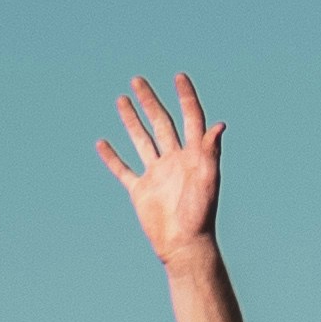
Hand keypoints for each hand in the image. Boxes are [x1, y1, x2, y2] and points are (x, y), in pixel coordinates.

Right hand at [98, 72, 223, 261]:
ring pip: (141, 140)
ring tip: (121, 99)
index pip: (190, 118)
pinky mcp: (140, 190)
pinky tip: (102, 143)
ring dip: (131, 120)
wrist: (184, 245)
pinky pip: (123, 169)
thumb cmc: (201, 214)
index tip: (179, 76)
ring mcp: (156, 174)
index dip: (186, 97)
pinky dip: (112, 157)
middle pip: (160, 123)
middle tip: (137, 80)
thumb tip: (218, 125)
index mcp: (193, 155)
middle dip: (150, 101)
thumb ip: (210, 152)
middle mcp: (174, 160)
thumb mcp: (208, 179)